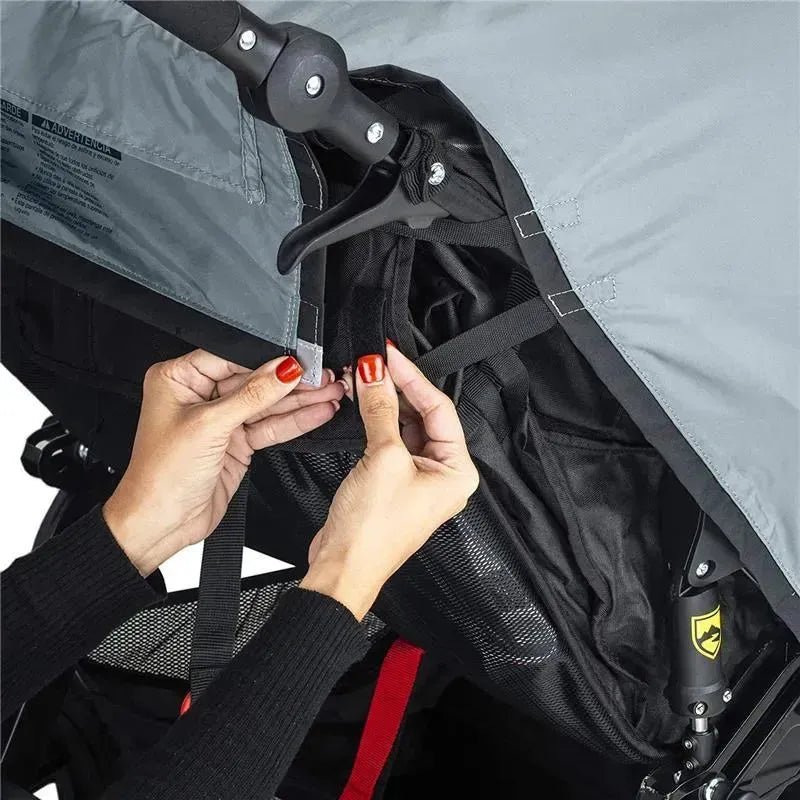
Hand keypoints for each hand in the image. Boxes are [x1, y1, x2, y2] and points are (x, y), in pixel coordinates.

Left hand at [104, 350, 343, 574]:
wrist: (161, 524)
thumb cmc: (160, 475)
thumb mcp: (210, 425)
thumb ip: (252, 395)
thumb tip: (284, 370)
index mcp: (179, 379)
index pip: (232, 357)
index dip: (267, 359)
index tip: (300, 360)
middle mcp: (199, 396)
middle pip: (254, 380)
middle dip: (291, 381)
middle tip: (323, 376)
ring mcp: (220, 421)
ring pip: (267, 404)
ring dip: (300, 400)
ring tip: (330, 392)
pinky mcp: (236, 443)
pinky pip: (270, 426)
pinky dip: (295, 421)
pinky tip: (317, 412)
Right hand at [300, 343, 478, 619]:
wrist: (343, 567)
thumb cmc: (372, 532)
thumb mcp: (382, 458)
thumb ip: (380, 409)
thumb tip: (375, 373)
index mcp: (457, 471)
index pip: (439, 408)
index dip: (412, 377)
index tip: (389, 354)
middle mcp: (442, 474)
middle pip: (424, 415)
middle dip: (398, 387)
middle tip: (374, 361)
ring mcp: (417, 478)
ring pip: (406, 425)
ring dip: (385, 401)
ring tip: (364, 376)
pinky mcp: (393, 481)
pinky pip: (390, 440)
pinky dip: (376, 420)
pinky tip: (363, 402)